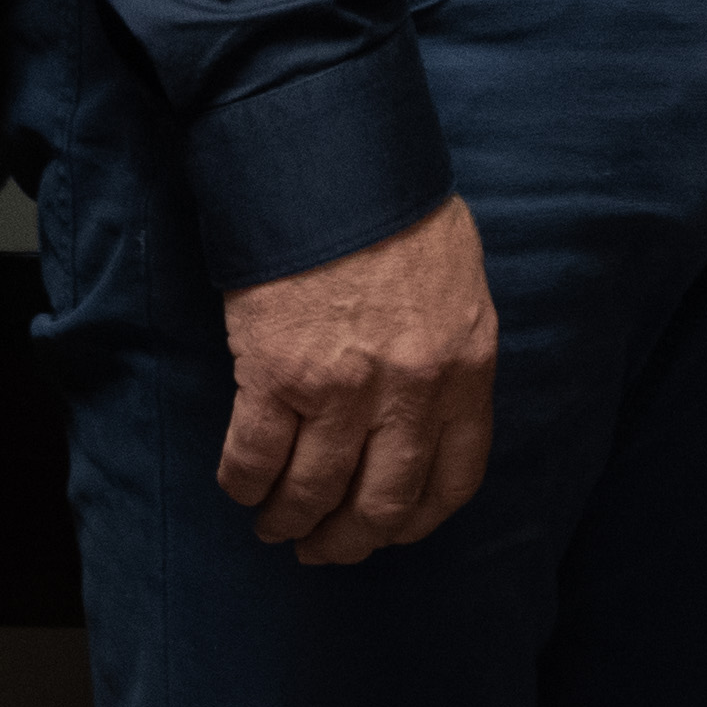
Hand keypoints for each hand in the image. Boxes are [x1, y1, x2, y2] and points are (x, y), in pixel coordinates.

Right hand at [218, 195, 496, 565]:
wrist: (331, 158)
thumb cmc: (395, 208)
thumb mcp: (457, 283)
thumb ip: (450, 351)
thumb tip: (426, 403)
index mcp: (465, 367)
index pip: (454, 479)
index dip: (417, 521)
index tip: (391, 531)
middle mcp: (410, 390)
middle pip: (382, 503)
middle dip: (349, 540)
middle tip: (324, 549)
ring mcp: (341, 388)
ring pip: (315, 492)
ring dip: (290, 522)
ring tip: (275, 527)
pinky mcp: (275, 374)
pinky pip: (255, 459)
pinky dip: (244, 485)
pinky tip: (241, 488)